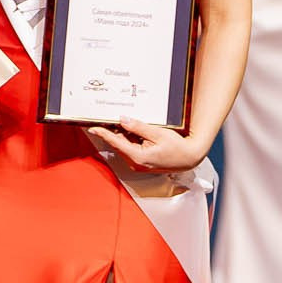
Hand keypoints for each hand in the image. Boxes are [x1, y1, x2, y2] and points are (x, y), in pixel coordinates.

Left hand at [87, 118, 205, 173]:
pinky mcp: (141, 163)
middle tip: (109, 118)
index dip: (103, 134)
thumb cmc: (177, 147)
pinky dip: (130, 140)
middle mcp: (135, 164)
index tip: (92, 128)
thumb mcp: (157, 133)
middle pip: (118, 144)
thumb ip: (138, 127)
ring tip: (127, 122)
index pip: (115, 142)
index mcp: (138, 157)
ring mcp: (137, 165)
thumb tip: (122, 120)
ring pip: (124, 146)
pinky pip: (130, 149)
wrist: (189, 158)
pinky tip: (135, 131)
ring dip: (123, 135)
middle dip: (114, 131)